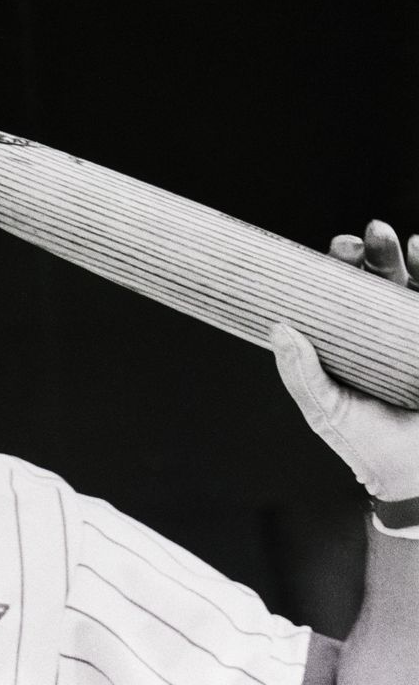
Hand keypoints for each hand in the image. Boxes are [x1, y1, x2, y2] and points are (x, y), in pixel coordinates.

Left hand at [269, 220, 418, 500]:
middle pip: (380, 278)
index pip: (342, 293)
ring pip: (415, 284)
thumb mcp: (327, 410)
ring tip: (396, 239)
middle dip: (374, 252)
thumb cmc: (368, 447)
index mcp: (351, 341)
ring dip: (405, 256)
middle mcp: (386, 332)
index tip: (337, 250)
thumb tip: (279, 328)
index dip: (339, 267)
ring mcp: (416, 335)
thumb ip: (302, 375)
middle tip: (364, 238)